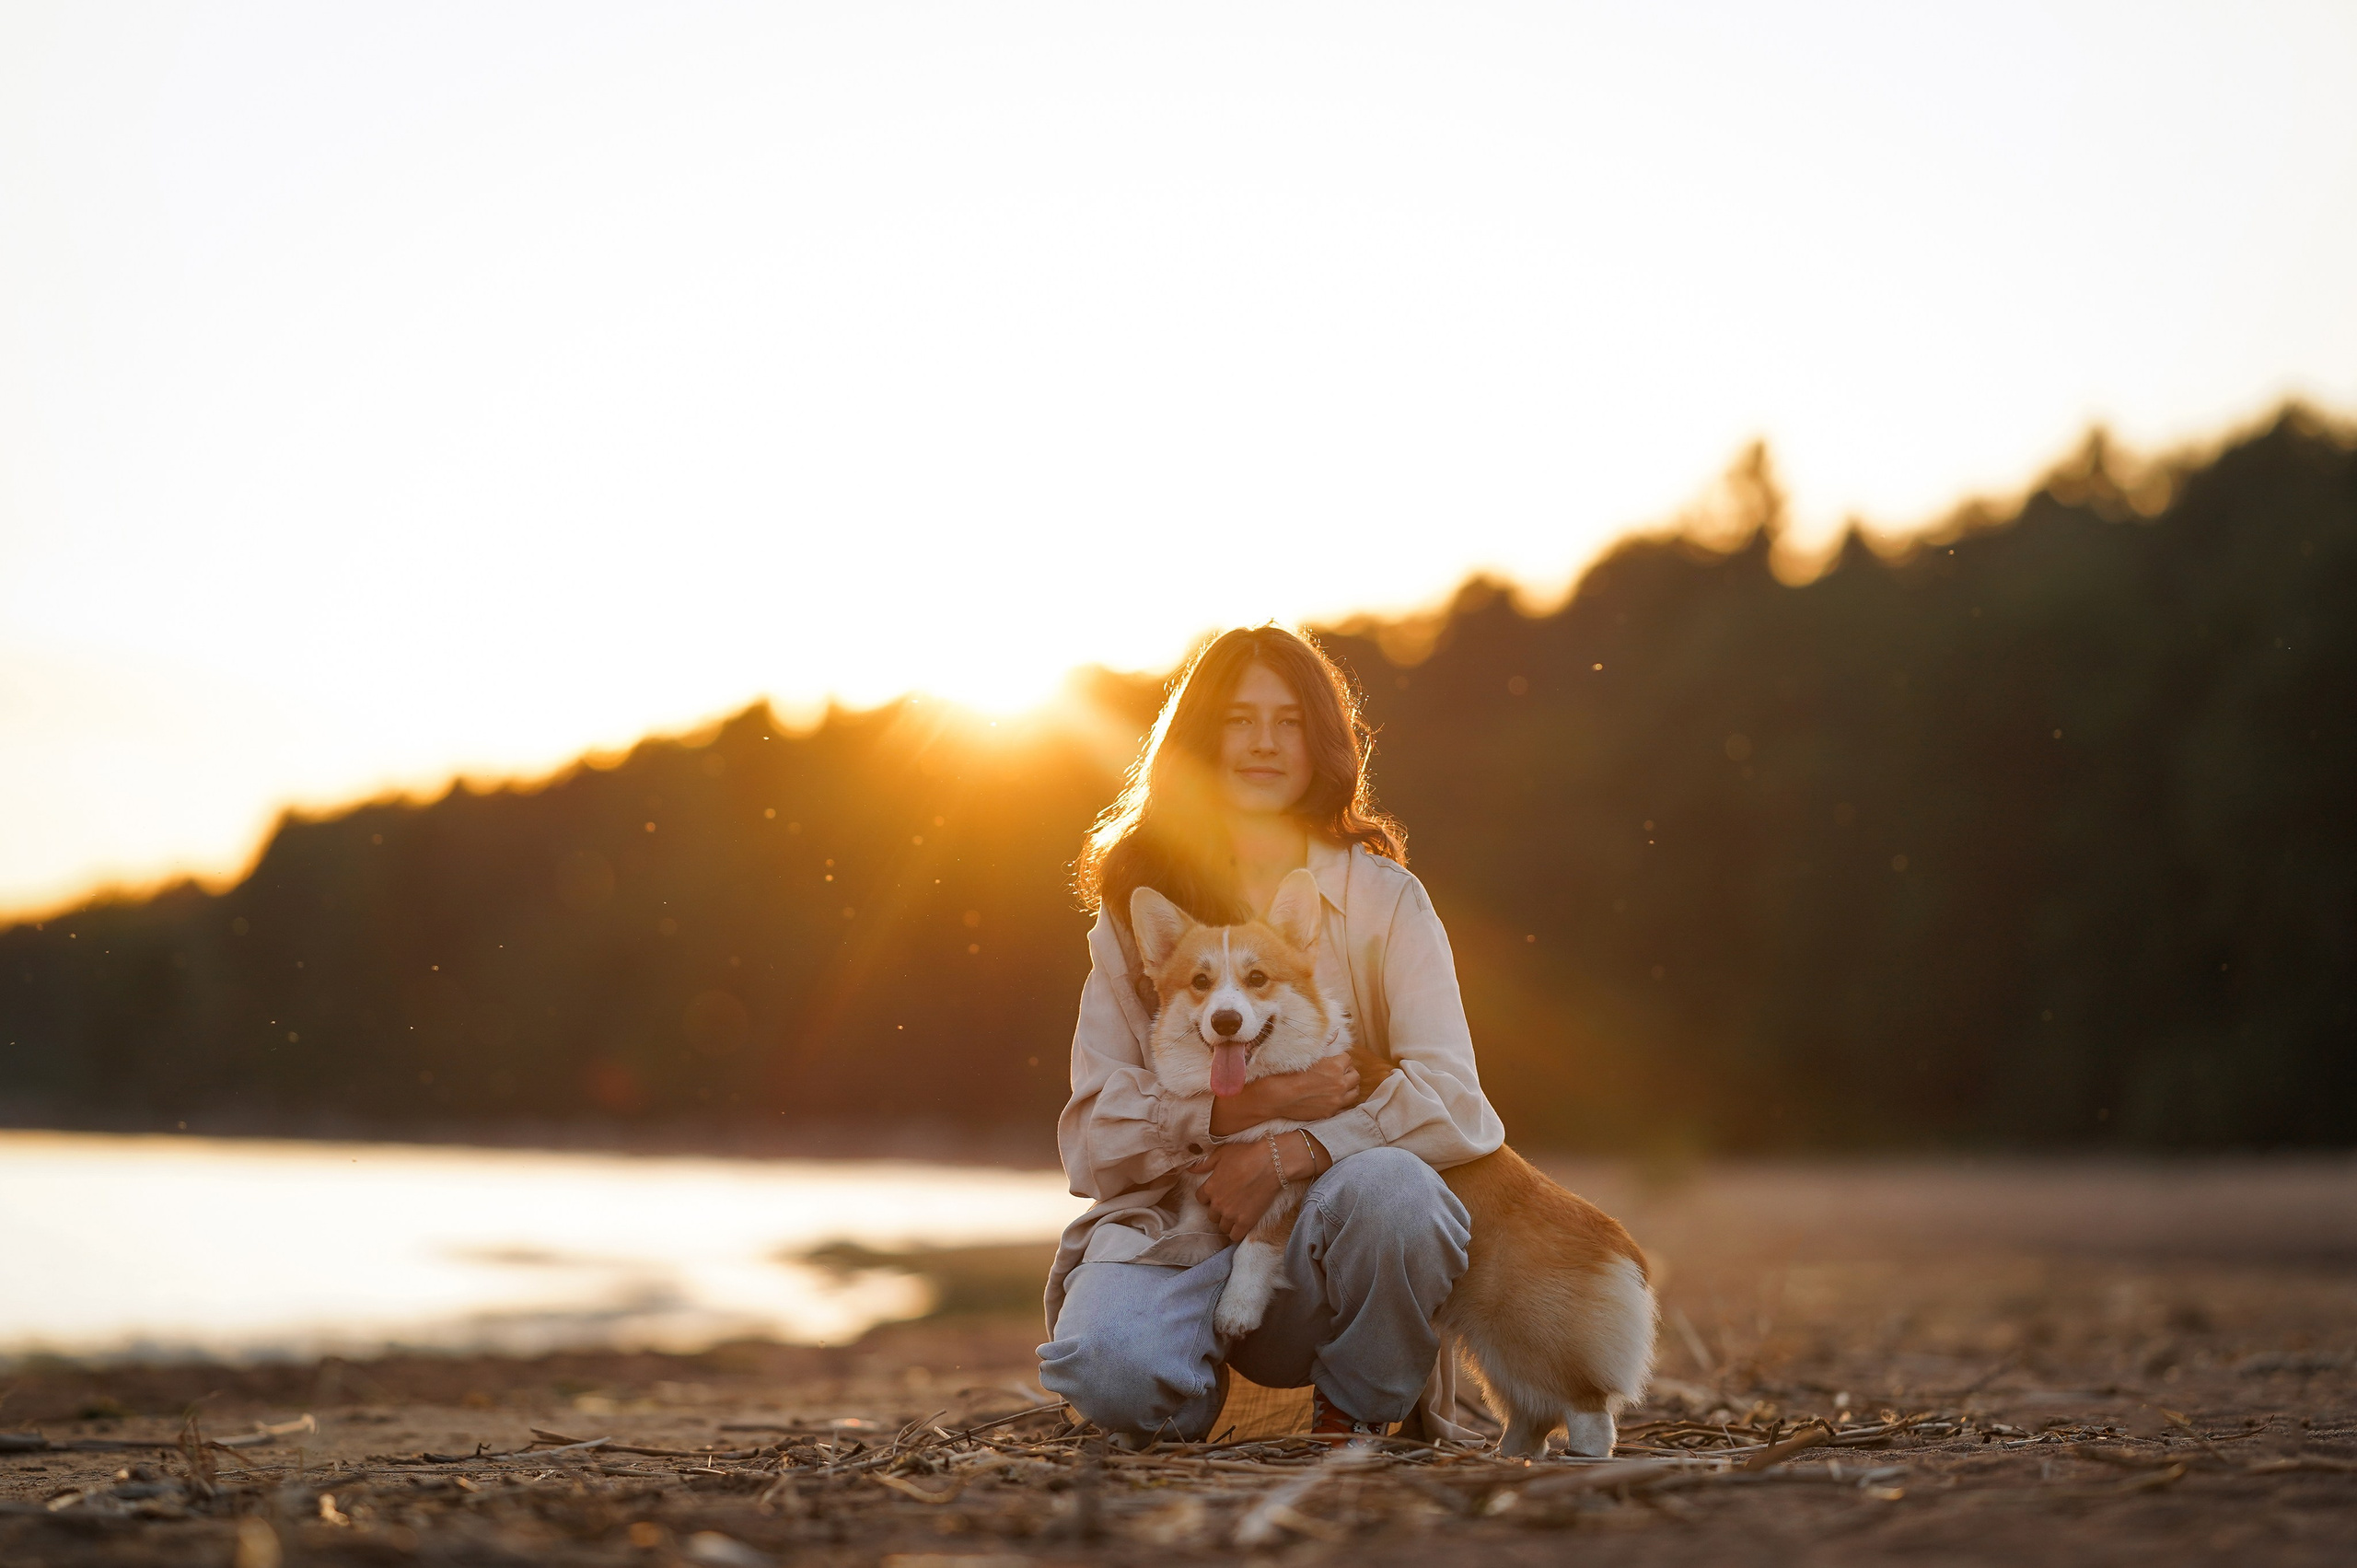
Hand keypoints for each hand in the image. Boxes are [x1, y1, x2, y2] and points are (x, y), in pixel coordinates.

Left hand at [1192, 1132, 1330, 1240]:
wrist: (1270, 1163)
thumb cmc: (1246, 1155)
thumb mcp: (1221, 1153)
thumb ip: (1204, 1164)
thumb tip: (1189, 1169)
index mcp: (1210, 1187)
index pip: (1200, 1199)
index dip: (1208, 1196)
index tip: (1217, 1193)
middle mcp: (1217, 1203)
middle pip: (1211, 1215)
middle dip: (1218, 1210)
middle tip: (1229, 1204)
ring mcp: (1231, 1214)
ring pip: (1222, 1227)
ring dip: (1227, 1222)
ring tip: (1236, 1215)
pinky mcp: (1245, 1222)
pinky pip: (1234, 1236)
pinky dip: (1236, 1233)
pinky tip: (1241, 1226)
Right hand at [1208, 1055, 1360, 1135]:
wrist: (1276, 1096)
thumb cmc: (1287, 1072)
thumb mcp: (1307, 1055)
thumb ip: (1325, 1044)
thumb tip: (1337, 1032)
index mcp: (1335, 1066)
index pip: (1348, 1059)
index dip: (1339, 1059)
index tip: (1331, 1061)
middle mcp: (1340, 1083)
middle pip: (1355, 1076)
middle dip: (1347, 1073)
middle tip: (1336, 1073)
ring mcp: (1336, 1100)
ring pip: (1354, 1092)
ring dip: (1348, 1087)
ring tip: (1337, 1086)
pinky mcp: (1330, 1112)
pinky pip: (1344, 1106)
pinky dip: (1340, 1101)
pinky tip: (1330, 1098)